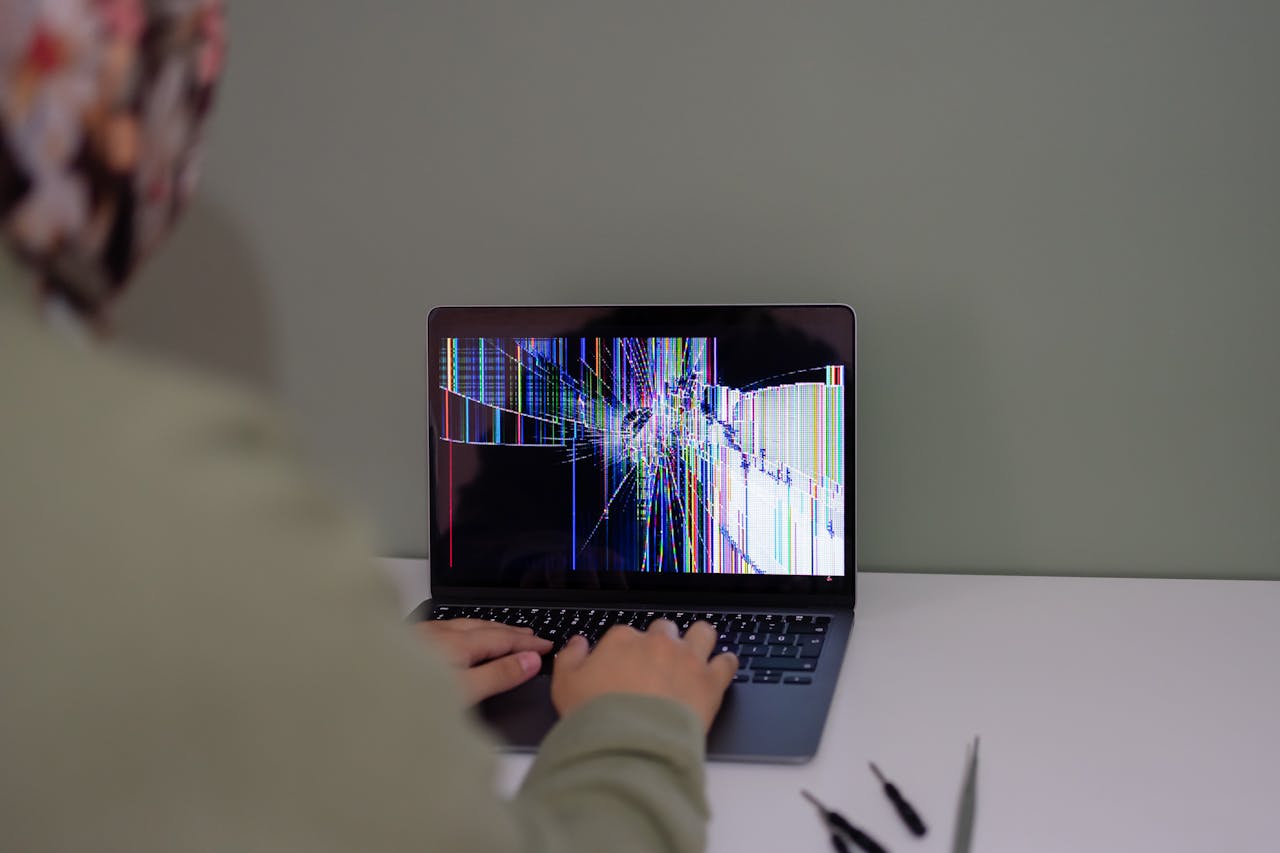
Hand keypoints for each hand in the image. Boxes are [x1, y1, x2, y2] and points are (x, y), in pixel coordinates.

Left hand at [418, 619, 551, 702]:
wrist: (362, 695)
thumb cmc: (409, 697)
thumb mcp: (463, 692)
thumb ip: (498, 675)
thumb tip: (530, 660)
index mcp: (458, 644)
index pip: (503, 639)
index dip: (527, 643)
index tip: (545, 645)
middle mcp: (440, 633)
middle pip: (484, 627)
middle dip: (510, 632)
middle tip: (530, 635)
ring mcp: (422, 635)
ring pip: (464, 625)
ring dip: (487, 629)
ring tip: (501, 633)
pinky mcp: (407, 641)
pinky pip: (446, 628)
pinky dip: (465, 631)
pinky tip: (458, 637)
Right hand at [551, 620, 737, 731]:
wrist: (630, 743)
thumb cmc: (597, 717)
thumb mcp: (565, 686)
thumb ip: (569, 658)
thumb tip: (577, 644)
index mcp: (623, 640)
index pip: (627, 634)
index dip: (627, 650)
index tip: (626, 665)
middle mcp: (657, 643)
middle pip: (665, 630)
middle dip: (663, 643)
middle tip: (659, 664)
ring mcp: (687, 659)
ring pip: (702, 633)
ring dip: (699, 641)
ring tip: (697, 654)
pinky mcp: (710, 681)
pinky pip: (727, 662)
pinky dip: (725, 664)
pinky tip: (721, 669)